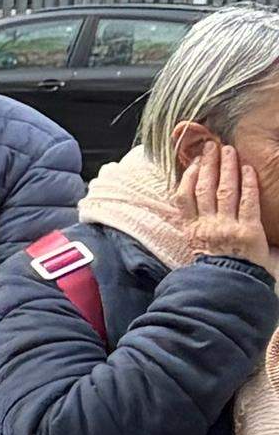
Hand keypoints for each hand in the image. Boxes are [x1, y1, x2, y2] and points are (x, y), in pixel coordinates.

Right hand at [184, 140, 271, 268]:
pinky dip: (248, 184)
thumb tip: (193, 207)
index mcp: (192, 230)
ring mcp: (228, 227)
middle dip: (208, 165)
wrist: (230, 288)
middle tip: (212, 147)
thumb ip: (194, 228)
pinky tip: (248, 170)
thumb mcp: (195, 248)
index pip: (185, 197)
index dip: (189, 177)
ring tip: (229, 151)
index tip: (194, 162)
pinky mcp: (249, 231)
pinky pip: (248, 202)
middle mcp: (207, 225)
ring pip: (226, 191)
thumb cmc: (214, 270)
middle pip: (205, 188)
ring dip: (227, 168)